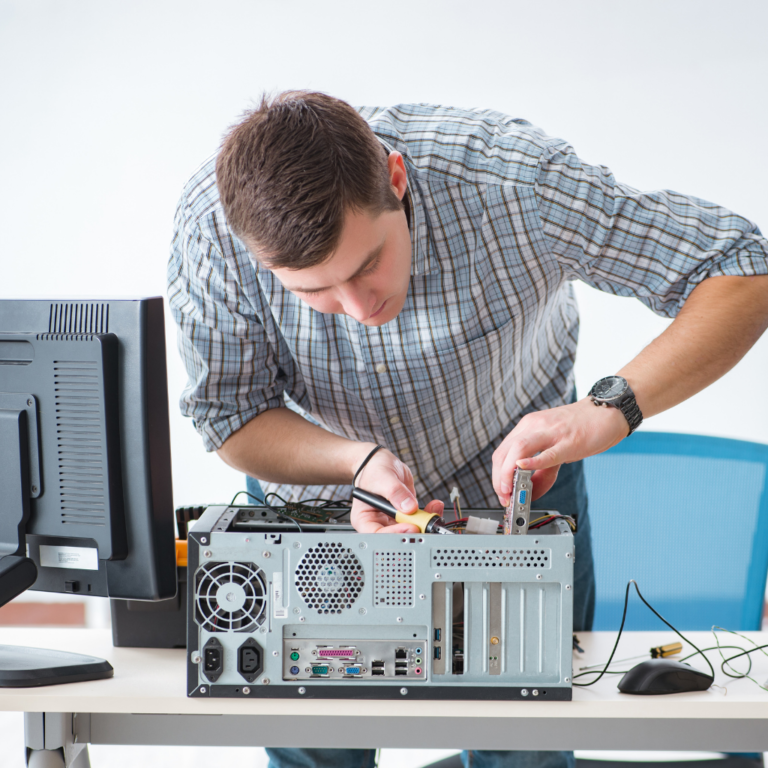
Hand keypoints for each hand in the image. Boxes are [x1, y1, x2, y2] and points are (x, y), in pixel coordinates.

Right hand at [350, 445, 444, 532]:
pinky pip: (419, 520)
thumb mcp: (382, 477)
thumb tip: (409, 506)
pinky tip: (433, 506)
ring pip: (410, 528)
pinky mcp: (406, 514)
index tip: (410, 526)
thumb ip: (394, 491)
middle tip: (424, 522)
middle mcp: (379, 521)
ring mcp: (394, 519)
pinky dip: (429, 515)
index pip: (377, 534)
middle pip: (396, 535)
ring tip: (431, 511)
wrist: (381, 463)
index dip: (394, 533)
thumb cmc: (373, 469)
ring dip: (425, 523)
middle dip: (413, 530)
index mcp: (364, 518)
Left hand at [492, 398, 628, 505]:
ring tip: (512, 491)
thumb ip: (541, 467)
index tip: (501, 492)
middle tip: (505, 497)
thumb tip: (532, 490)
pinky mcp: (569, 441)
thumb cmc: (581, 428)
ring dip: (508, 474)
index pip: (501, 452)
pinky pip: (547, 453)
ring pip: (518, 449)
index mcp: (528, 426)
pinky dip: (532, 462)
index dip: (496, 476)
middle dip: (499, 479)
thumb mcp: (554, 445)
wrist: (608, 411)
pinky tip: (523, 468)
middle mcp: (534, 426)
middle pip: (504, 453)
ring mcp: (551, 432)